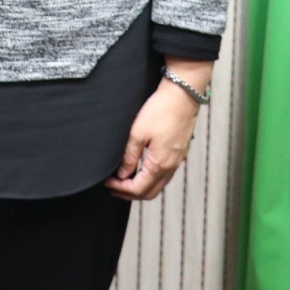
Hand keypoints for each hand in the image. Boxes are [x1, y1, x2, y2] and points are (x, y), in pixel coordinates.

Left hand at [104, 60, 211, 200]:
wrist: (182, 95)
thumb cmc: (161, 110)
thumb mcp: (138, 133)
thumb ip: (129, 157)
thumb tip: (122, 174)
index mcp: (159, 164)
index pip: (138, 189)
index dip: (120, 189)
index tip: (107, 183)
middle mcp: (170, 167)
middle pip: (149, 192)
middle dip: (130, 193)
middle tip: (113, 187)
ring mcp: (177, 161)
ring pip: (158, 185)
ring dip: (141, 187)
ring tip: (123, 180)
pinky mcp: (179, 154)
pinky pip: (164, 176)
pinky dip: (150, 179)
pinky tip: (140, 169)